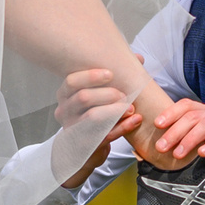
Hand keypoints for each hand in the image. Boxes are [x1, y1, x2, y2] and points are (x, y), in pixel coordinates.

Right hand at [54, 69, 142, 187]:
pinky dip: (122, 127)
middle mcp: (65, 111)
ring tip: (132, 108)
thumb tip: (139, 58)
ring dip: (115, 110)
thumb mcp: (102, 94)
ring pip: (93, 117)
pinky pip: (105, 135)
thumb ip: (118, 76)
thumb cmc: (96, 113)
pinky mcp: (85, 146)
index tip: (111, 74)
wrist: (90, 145)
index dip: (91, 76)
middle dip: (108, 94)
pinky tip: (136, 120)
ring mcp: (73, 130)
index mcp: (66, 95)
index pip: (72, 81)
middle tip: (125, 95)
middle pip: (83, 97)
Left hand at [150, 98, 204, 174]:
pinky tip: (203, 153)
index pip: (188, 106)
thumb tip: (157, 148)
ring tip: (178, 153)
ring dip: (190, 138)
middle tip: (162, 147)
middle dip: (175, 130)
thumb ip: (188, 143)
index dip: (171, 112)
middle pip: (195, 115)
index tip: (157, 124)